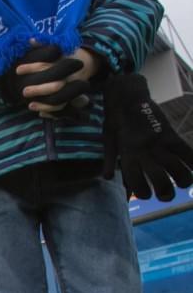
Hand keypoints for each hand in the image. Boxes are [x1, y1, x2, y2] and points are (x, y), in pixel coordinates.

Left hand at [19, 46, 99, 115]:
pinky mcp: (74, 99)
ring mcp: (73, 89)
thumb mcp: (57, 48)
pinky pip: (65, 110)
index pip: (47, 65)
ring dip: (45, 105)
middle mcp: (70, 76)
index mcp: (65, 62)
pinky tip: (40, 114)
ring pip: (61, 100)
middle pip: (56, 85)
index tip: (17, 70)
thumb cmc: (65, 55)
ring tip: (30, 106)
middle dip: (39, 89)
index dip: (32, 67)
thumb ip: (43, 45)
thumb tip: (30, 39)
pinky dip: (53, 113)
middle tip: (23, 91)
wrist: (87, 63)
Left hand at [101, 73, 192, 199]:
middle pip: (159, 178)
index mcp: (126, 153)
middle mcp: (143, 150)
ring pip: (177, 167)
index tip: (145, 195)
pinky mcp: (171, 134)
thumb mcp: (107, 140)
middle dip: (165, 192)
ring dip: (182, 179)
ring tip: (182, 183)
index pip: (135, 180)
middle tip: (165, 197)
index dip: (142, 192)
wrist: (128, 96)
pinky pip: (187, 151)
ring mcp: (159, 142)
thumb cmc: (115, 120)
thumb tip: (108, 178)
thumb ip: (110, 160)